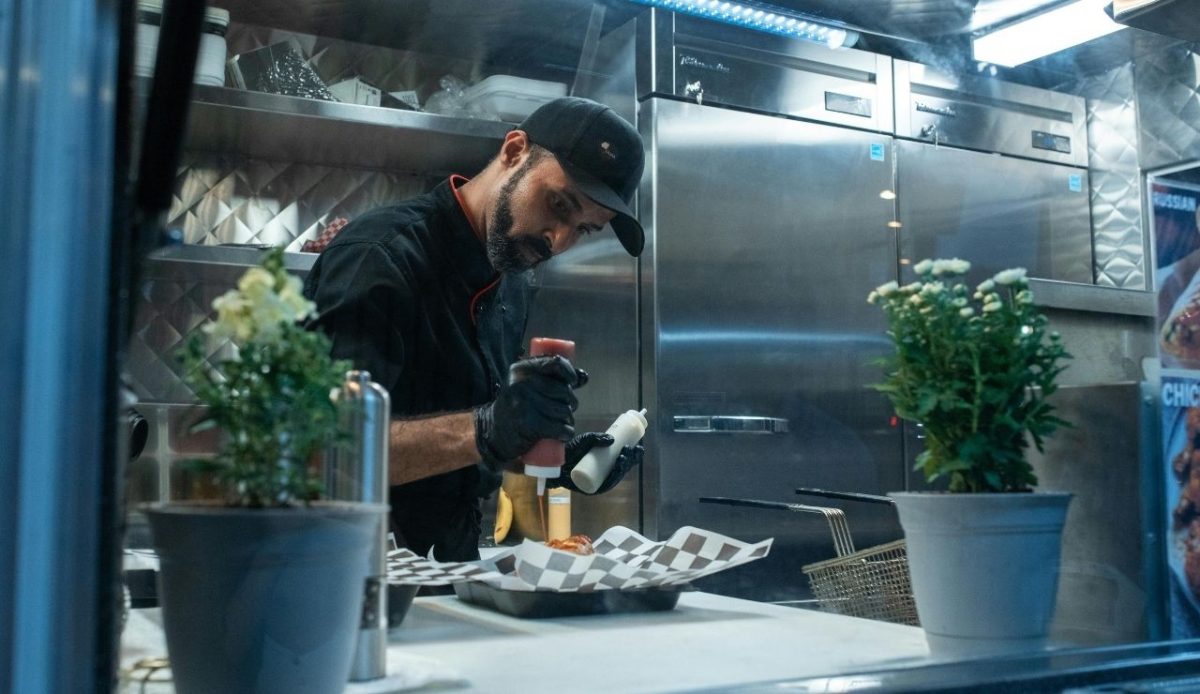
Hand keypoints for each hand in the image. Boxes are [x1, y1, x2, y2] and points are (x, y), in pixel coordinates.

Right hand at [474, 355, 587, 471]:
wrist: (492, 430)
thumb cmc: (515, 404)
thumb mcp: (526, 384)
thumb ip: (551, 377)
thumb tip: (584, 376)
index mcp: (522, 369)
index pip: (556, 363)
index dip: (570, 373)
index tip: (572, 382)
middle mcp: (521, 383)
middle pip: (563, 390)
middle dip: (571, 402)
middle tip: (565, 409)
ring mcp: (524, 404)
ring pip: (563, 410)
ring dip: (568, 419)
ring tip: (561, 422)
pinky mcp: (528, 424)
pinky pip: (559, 427)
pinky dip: (566, 432)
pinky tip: (564, 434)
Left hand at [553, 432, 643, 494]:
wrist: (553, 463)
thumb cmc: (570, 451)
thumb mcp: (584, 440)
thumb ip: (596, 438)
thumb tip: (611, 439)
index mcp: (607, 460)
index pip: (624, 457)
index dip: (633, 453)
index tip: (638, 445)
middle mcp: (605, 471)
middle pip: (623, 467)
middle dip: (631, 459)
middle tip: (631, 449)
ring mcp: (600, 481)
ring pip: (617, 476)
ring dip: (624, 467)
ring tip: (624, 457)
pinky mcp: (593, 489)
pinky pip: (606, 485)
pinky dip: (613, 478)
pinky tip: (617, 469)